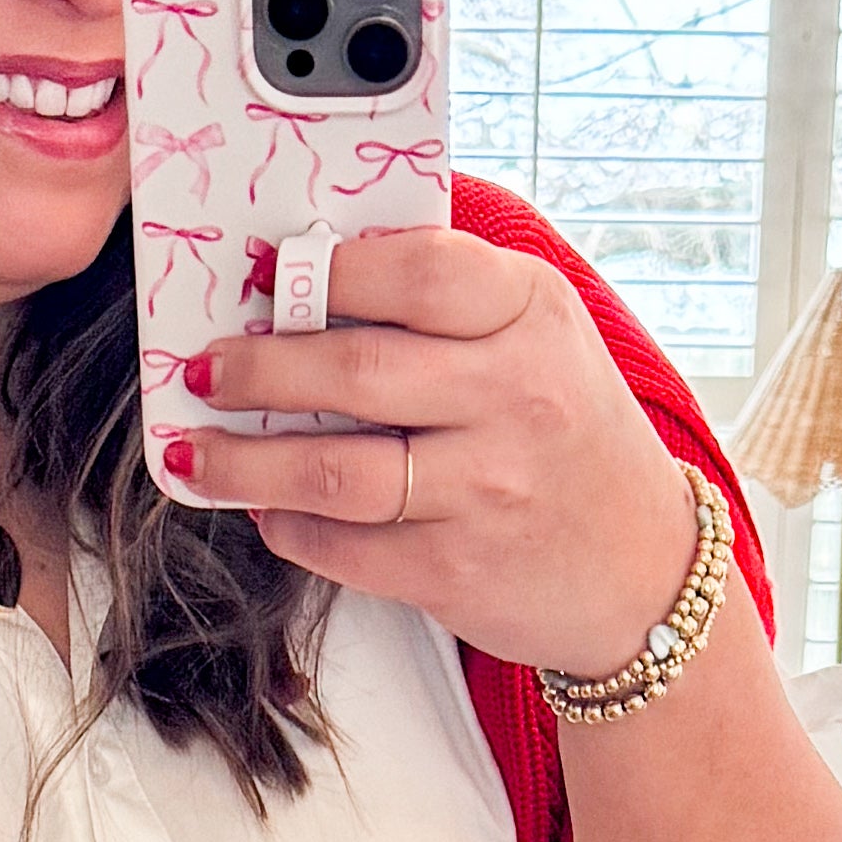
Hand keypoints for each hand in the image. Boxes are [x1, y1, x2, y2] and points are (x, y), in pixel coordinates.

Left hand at [163, 231, 690, 672]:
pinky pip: (344, 545)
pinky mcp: (456, 570)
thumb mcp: (541, 339)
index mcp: (532, 314)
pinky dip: (289, 528)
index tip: (261, 275)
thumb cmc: (572, 440)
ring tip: (198, 454)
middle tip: (207, 369)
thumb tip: (313, 276)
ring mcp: (486, 488)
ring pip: (332, 470)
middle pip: (355, 368)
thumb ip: (449, 301)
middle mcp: (515, 397)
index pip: (417, 269)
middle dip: (258, 370)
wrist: (643, 572)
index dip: (326, 270)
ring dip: (246, 464)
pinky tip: (268, 512)